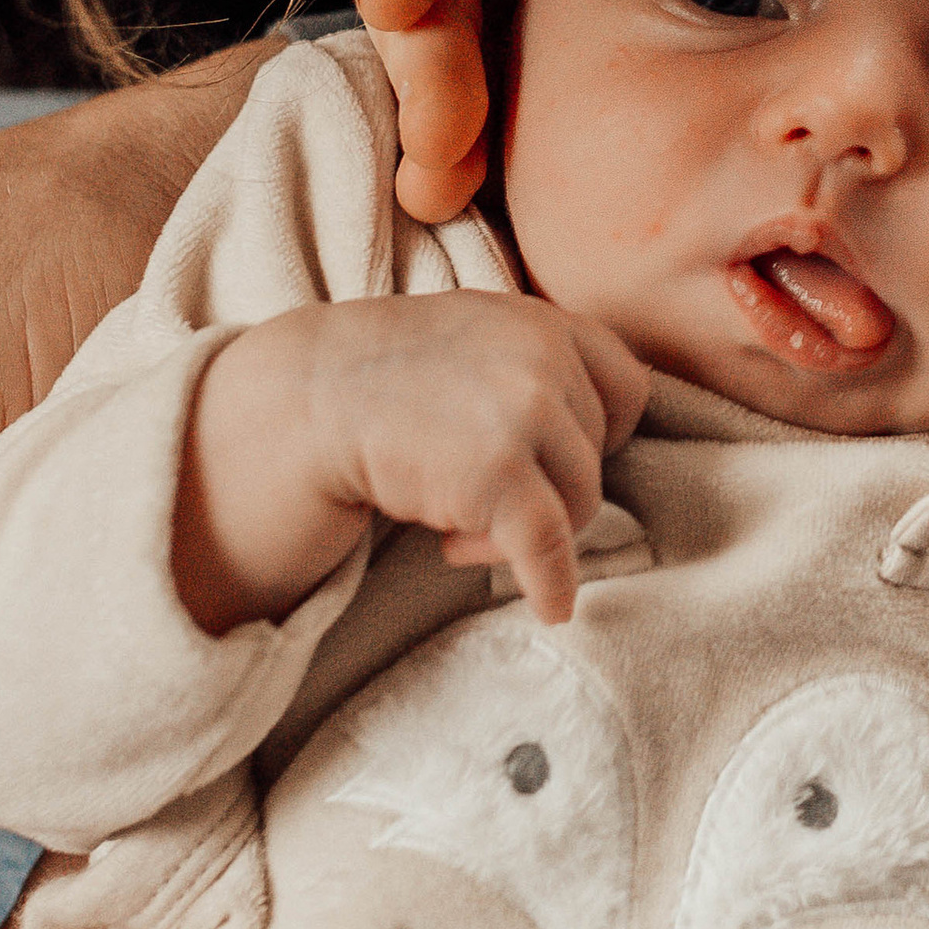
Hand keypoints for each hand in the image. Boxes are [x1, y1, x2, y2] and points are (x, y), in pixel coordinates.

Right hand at [174, 294, 651, 634]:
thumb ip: (532, 361)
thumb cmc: (384, 380)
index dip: (603, 434)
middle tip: (481, 502)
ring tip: (457, 531)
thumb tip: (596, 433)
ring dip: (526, 532)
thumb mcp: (471, 335)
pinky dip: (553, 584)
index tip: (560, 462)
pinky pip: (551, 547)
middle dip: (549, 488)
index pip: (626, 385)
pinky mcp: (498, 476)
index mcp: (541, 320)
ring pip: (581, 503)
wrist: (303, 401)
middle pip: (598, 454)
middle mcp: (542, 357)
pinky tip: (549, 607)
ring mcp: (523, 413)